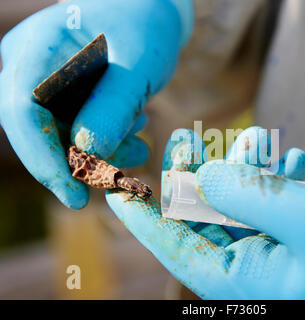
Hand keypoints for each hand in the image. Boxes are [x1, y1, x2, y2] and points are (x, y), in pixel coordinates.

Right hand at [0, 0, 191, 207]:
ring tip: (138, 147)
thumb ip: (114, 106)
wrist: (150, 12)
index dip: (42, 158)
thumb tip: (88, 153)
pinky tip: (135, 135)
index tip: (74, 196)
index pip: (21, 109)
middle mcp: (29, 63)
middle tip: (118, 177)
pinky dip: (105, 142)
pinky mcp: (61, 93)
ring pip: (58, 134)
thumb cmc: (145, 27)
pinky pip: (74, 128)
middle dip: (77, 162)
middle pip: (35, 128)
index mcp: (38, 46)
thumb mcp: (138, 64)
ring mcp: (42, 79)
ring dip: (99, 153)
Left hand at [107, 126, 304, 298]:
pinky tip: (287, 156)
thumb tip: (203, 174)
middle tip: (188, 137)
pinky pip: (276, 207)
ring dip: (245, 169)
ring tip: (256, 135)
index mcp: (253, 285)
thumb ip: (250, 194)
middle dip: (199, 177)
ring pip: (243, 208)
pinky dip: (277, 178)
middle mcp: (262, 276)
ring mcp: (285, 258)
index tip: (120, 192)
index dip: (146, 219)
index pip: (180, 251)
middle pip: (208, 223)